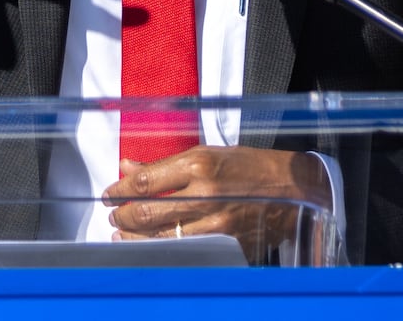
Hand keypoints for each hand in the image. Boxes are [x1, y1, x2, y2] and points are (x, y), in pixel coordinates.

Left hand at [102, 145, 331, 261]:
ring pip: (161, 237)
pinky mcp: (226, 243)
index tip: (109, 194)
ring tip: (122, 233)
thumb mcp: (208, 153)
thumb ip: (166, 164)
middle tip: (112, 215)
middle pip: (147, 212)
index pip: (145, 181)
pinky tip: (149, 246)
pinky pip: (184, 250)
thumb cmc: (249, 166)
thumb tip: (128, 167)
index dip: (119, 190)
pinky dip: (160, 249)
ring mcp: (216, 222)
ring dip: (134, 237)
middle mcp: (205, 193)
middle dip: (121, 216)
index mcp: (199, 164)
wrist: (293, 188)